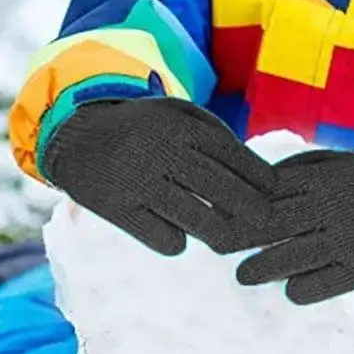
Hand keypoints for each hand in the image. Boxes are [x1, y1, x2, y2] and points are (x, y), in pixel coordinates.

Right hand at [42, 98, 276, 256]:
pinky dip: (175, 241)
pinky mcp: (119, 209)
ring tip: (230, 239)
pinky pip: (159, 236)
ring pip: (193, 217)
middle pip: (218, 187)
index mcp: (180, 128)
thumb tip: (249, 164)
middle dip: (248, 206)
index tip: (275, 188)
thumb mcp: (176, 112)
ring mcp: (140, 182)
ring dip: (218, 232)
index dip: (256, 173)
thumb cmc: (142, 125)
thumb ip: (212, 131)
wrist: (78, 137)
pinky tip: (182, 238)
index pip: (229, 153)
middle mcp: (163, 153)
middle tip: (265, 221)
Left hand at [235, 149, 353, 304]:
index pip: (272, 189)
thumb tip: (256, 177)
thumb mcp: (338, 162)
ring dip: (261, 268)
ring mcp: (344, 240)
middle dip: (240, 236)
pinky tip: (289, 285)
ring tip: (244, 274)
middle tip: (218, 245)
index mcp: (324, 177)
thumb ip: (299, 166)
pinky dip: (298, 287)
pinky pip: (318, 285)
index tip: (221, 210)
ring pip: (290, 257)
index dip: (243, 201)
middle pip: (273, 223)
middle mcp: (331, 206)